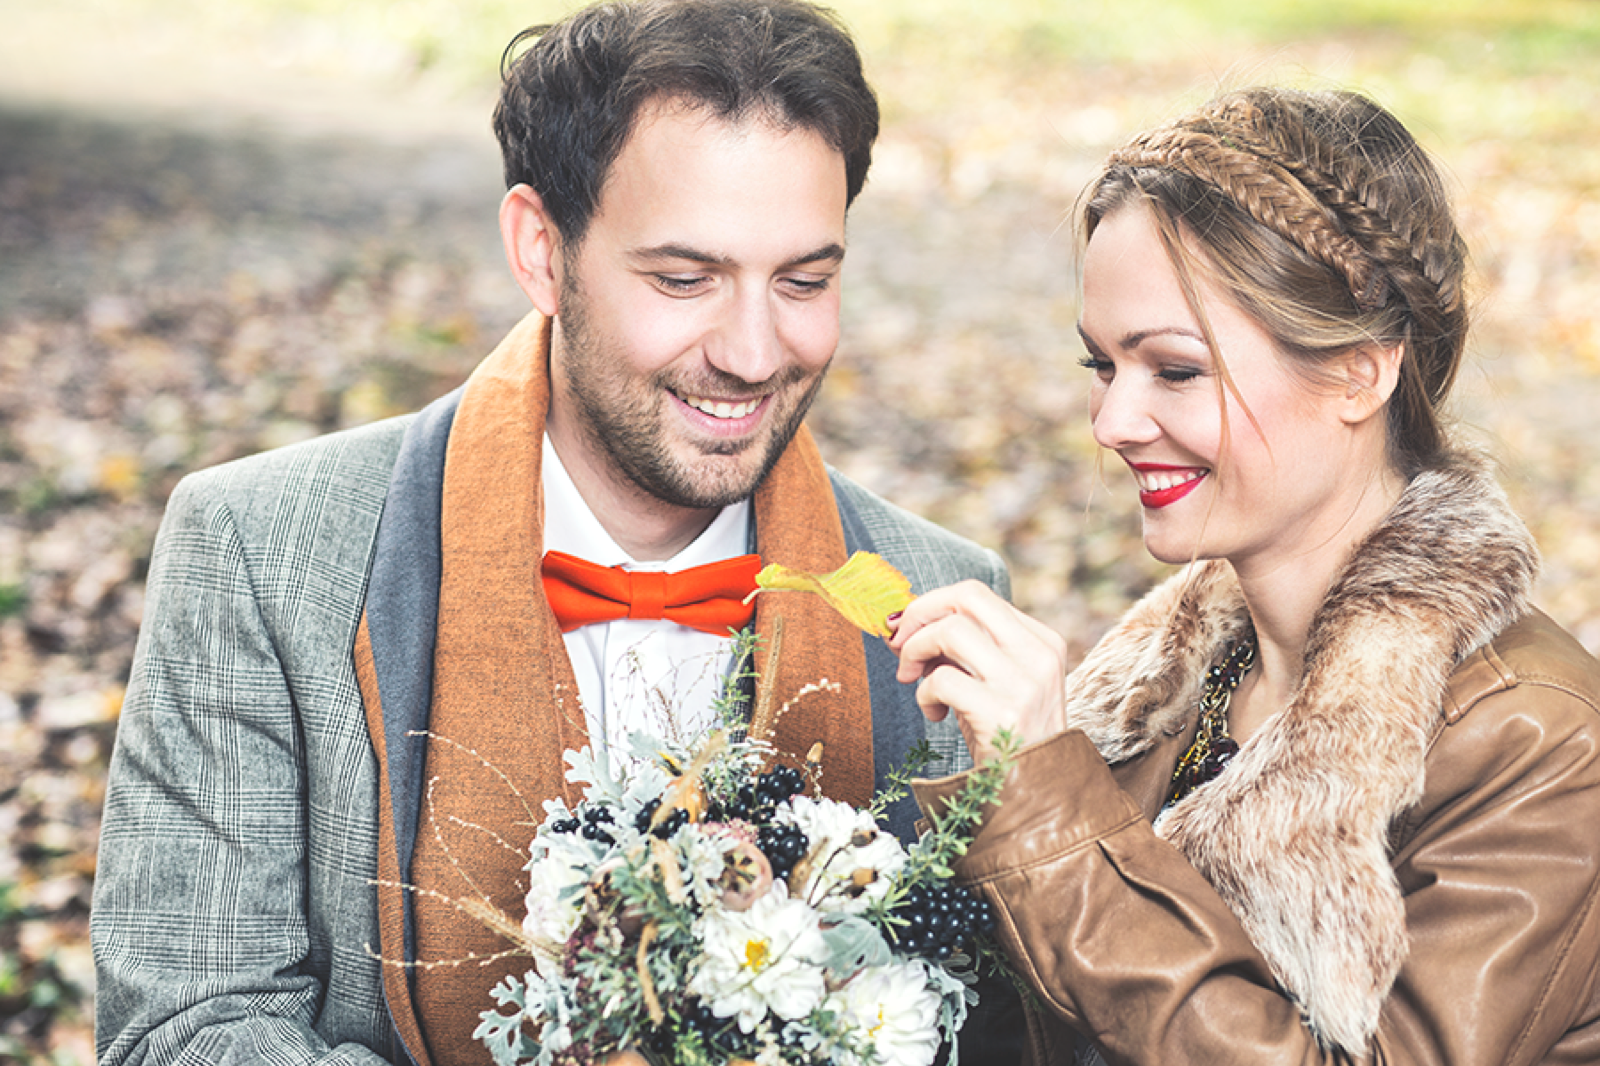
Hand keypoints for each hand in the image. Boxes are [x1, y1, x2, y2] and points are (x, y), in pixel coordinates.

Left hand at [887, 580, 1068, 763]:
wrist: (1037, 794)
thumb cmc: (1006, 737)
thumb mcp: (994, 682)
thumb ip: (961, 650)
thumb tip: (902, 622)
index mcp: (1042, 641)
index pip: (977, 595)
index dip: (931, 605)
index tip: (907, 629)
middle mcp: (1038, 655)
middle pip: (966, 597)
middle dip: (919, 614)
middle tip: (898, 643)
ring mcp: (1024, 683)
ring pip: (951, 631)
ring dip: (916, 651)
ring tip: (912, 679)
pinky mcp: (1003, 713)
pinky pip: (942, 680)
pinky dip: (924, 694)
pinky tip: (934, 713)